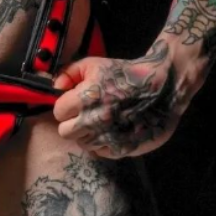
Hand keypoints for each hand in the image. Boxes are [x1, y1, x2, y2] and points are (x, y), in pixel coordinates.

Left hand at [52, 39, 186, 159]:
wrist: (161, 86)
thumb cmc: (124, 73)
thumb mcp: (93, 64)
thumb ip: (68, 73)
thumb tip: (55, 87)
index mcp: (84, 99)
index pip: (58, 112)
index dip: (66, 106)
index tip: (75, 102)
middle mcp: (94, 121)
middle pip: (65, 131)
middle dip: (73, 122)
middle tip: (85, 114)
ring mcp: (108, 137)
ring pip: (83, 143)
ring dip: (87, 134)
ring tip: (101, 121)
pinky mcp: (122, 149)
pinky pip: (101, 152)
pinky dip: (103, 143)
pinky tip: (113, 129)